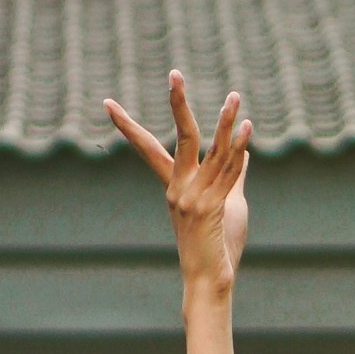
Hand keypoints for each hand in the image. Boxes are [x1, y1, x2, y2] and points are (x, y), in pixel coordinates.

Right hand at [106, 71, 251, 296]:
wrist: (210, 280)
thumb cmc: (217, 245)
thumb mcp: (225, 204)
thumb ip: (232, 176)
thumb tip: (242, 151)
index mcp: (174, 185)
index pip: (148, 148)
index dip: (127, 126)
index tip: (107, 103)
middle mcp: (178, 187)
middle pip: (179, 137)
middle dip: (177, 103)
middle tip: (174, 73)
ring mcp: (193, 197)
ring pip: (212, 149)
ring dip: (226, 121)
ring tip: (235, 95)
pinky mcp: (211, 207)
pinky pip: (229, 171)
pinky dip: (239, 148)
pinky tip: (247, 128)